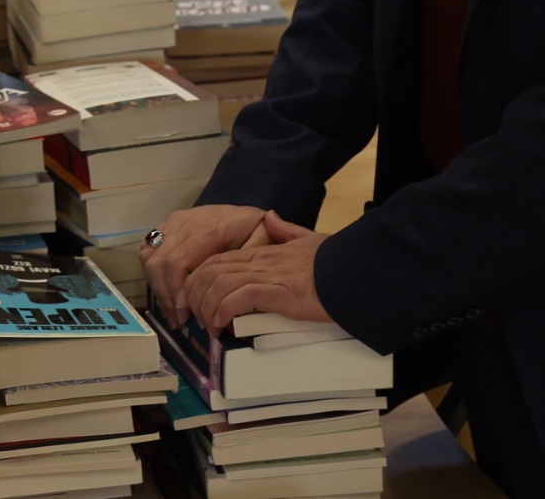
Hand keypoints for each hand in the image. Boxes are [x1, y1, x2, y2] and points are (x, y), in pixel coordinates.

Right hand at [140, 204, 266, 325]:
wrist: (245, 213)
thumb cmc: (254, 230)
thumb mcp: (264, 243)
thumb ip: (252, 265)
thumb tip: (240, 289)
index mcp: (208, 230)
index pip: (176, 264)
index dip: (176, 293)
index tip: (186, 316)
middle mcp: (186, 223)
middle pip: (158, 263)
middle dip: (165, 296)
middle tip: (179, 319)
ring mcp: (174, 222)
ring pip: (149, 257)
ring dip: (157, 287)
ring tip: (172, 310)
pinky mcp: (168, 225)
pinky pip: (148, 250)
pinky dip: (153, 274)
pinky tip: (167, 292)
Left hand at [182, 212, 331, 332]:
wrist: (351, 272)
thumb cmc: (332, 262)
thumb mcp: (307, 239)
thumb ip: (285, 230)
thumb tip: (271, 217)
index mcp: (262, 252)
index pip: (216, 260)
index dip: (198, 280)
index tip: (193, 300)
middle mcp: (259, 261)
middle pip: (209, 271)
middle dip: (194, 296)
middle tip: (195, 318)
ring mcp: (266, 275)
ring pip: (218, 284)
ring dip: (206, 308)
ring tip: (209, 326)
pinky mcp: (276, 292)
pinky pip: (238, 298)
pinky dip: (224, 311)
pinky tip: (223, 323)